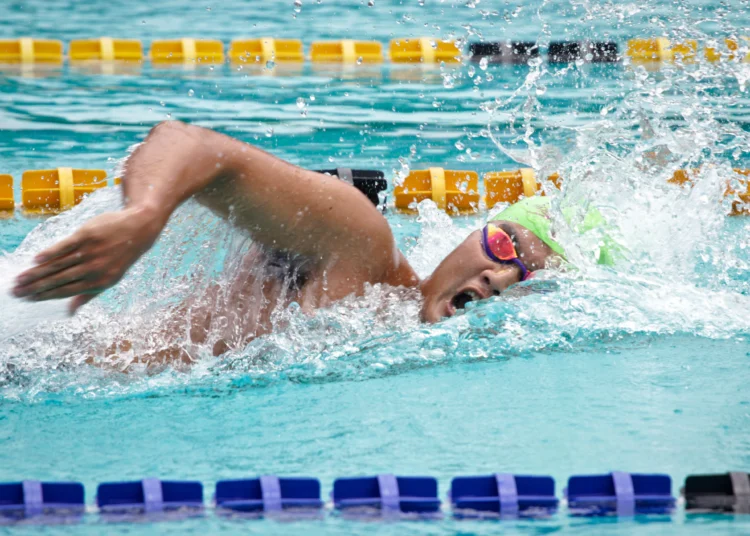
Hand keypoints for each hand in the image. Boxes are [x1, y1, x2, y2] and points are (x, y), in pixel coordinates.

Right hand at [12, 206, 163, 313]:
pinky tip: (36, 260)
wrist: (138, 230)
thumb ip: (88, 295)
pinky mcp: (87, 235)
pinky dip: (50, 253)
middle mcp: (94, 269)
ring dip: (37, 273)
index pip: (66, 291)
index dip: (45, 296)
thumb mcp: (110, 279)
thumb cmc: (120, 256)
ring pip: (58, 265)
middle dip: (35, 287)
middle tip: (16, 291)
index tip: (28, 299)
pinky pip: (65, 246)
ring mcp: (90, 252)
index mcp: (99, 282)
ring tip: (20, 278)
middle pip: (58, 280)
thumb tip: (69, 312)